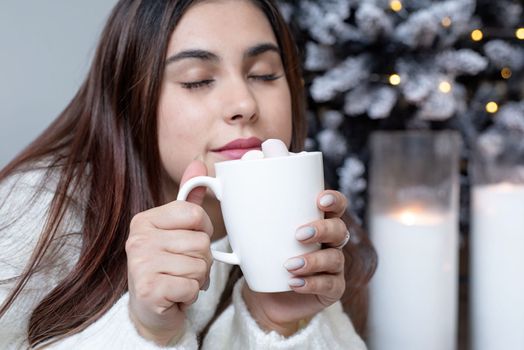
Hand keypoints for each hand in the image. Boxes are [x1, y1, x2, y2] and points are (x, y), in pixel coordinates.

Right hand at [126, 160, 212, 344]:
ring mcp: (140, 265)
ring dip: (197, 279)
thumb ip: (188, 199)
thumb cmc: (166, 266)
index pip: (195, 213)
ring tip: (178, 281)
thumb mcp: (175, 230)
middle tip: (182, 268)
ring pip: (200, 265)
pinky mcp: (149, 289)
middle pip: (201, 242)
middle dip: (201, 260)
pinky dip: (191, 295)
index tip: (190, 241)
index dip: (203, 230)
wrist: (150, 309)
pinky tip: (175, 294)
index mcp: (144, 220)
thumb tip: (198, 163)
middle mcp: (137, 239)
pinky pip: (193, 286)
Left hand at [242, 190, 347, 335]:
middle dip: (323, 229)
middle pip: (339, 229)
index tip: (319, 200)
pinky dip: (312, 283)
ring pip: (335, 258)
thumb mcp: (252, 230)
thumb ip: (243, 208)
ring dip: (314, 260)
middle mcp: (329, 241)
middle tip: (299, 235)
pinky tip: (295, 283)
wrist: (264, 292)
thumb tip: (219, 184)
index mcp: (316, 220)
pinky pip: (330, 285)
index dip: (333, 199)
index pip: (335, 204)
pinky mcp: (331, 289)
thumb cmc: (262, 253)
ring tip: (289, 264)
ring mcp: (333, 266)